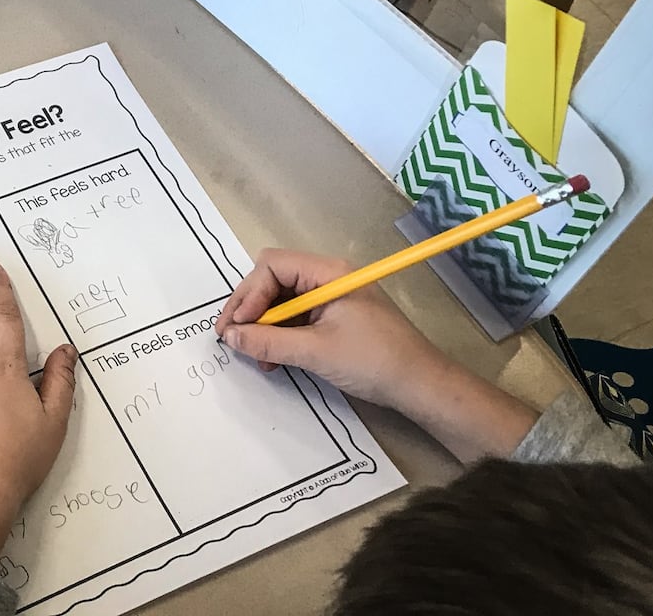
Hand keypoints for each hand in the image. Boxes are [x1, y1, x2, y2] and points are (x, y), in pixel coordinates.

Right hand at [218, 249, 536, 461]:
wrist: (422, 387)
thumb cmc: (374, 361)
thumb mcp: (316, 352)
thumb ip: (269, 342)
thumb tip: (231, 337)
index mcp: (328, 273)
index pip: (272, 266)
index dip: (249, 294)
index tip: (236, 327)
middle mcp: (327, 278)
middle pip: (273, 280)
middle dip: (250, 308)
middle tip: (232, 338)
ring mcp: (331, 298)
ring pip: (281, 300)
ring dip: (262, 325)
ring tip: (253, 354)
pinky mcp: (334, 318)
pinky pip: (295, 317)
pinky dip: (278, 335)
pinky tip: (272, 358)